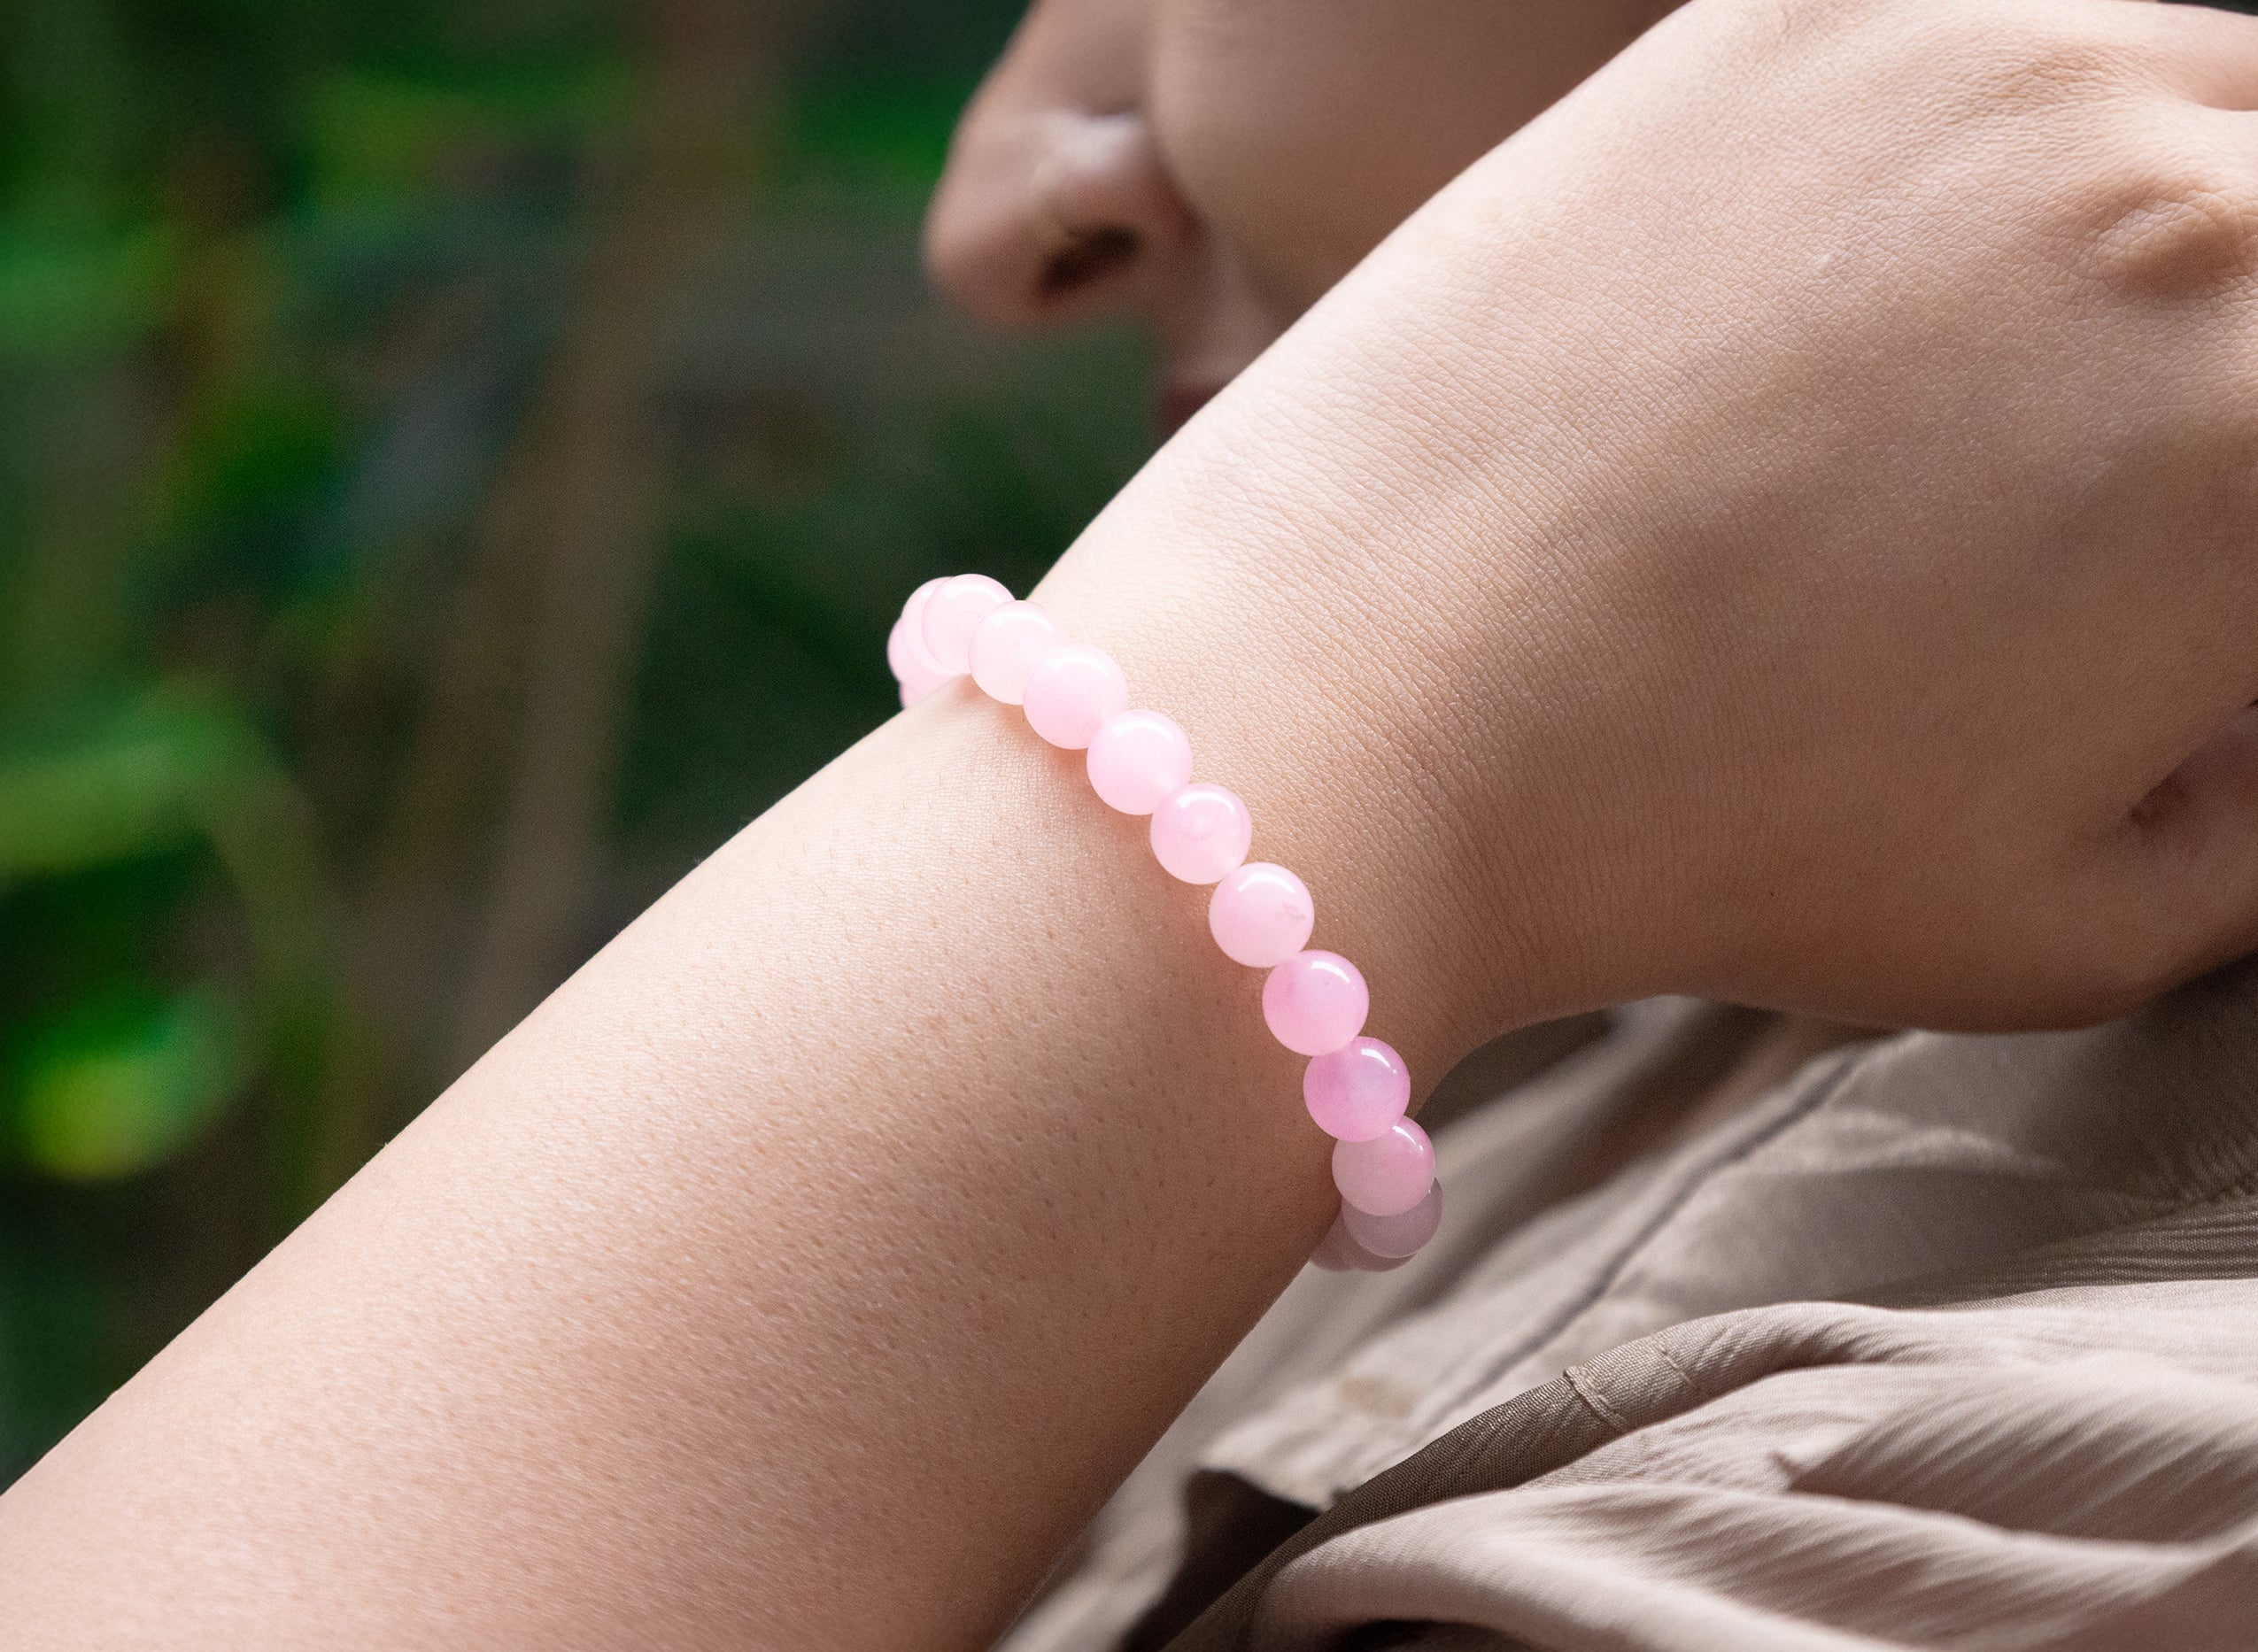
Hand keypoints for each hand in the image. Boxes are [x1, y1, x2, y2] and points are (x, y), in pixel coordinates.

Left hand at [1041, 0, 2257, 1032]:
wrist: (1368, 695)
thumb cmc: (1701, 844)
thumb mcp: (2071, 923)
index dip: (2234, 542)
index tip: (2172, 571)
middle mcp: (2202, 209)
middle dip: (2227, 383)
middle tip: (2091, 480)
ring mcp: (1997, 68)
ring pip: (2194, 104)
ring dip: (2161, 222)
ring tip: (1995, 383)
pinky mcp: (1804, 10)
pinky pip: (2001, 48)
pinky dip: (2002, 142)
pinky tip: (1878, 272)